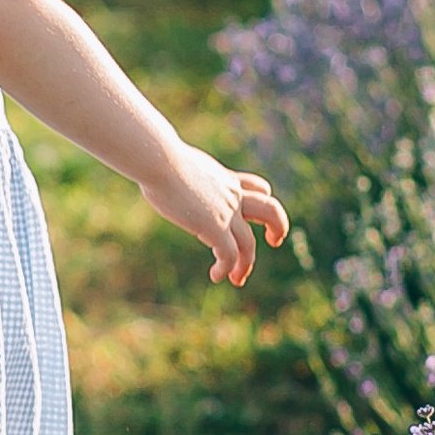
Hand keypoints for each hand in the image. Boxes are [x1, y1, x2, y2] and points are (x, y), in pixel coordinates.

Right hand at [137, 142, 287, 286]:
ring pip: (250, 243)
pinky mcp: (215, 228)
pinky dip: (226, 269)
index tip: (250, 215)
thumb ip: (179, 170)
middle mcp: (232, 195)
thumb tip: (156, 167)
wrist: (160, 160)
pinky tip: (216, 276)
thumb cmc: (157, 156)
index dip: (260, 200)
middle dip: (278, 226)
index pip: (258, 187)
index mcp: (225, 178)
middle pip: (270, 209)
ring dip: (247, 263)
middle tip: (274, 240)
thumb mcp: (177, 161)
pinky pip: (229, 255)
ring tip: (238, 278)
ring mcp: (226, 213)